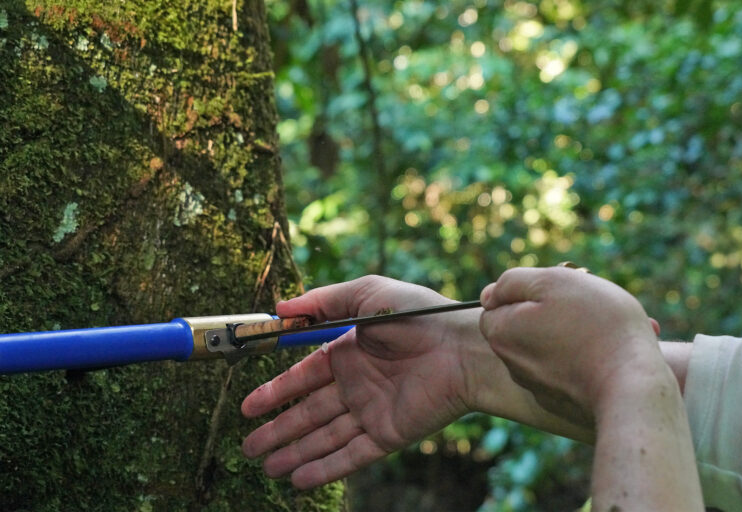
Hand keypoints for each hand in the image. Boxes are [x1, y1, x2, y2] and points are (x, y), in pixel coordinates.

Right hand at [240, 276, 485, 488]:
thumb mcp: (366, 294)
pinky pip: (351, 455)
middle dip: (277, 431)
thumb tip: (280, 308)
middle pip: (308, 413)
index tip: (247, 407)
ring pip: (324, 438)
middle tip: (247, 447)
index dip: (274, 392)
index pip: (302, 378)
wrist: (463, 347)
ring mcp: (372, 412)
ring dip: (295, 453)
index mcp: (348, 353)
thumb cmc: (419, 315)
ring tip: (265, 468)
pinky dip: (325, 469)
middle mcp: (357, 385)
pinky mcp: (389, 434)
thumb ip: (322, 301)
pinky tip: (298, 481)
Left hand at [479, 266, 664, 426]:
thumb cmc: (597, 325)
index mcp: (503, 335)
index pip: (497, 304)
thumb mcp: (551, 282)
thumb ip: (512, 283)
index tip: (560, 292)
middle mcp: (513, 365)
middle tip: (595, 304)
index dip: (529, 292)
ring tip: (615, 326)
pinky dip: (592, 358)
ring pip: (556, 345)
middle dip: (559, 311)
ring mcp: (540, 387)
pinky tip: (620, 352)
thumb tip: (489, 294)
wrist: (636, 388)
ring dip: (582, 332)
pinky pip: (574, 369)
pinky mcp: (565, 404)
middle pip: (528, 325)